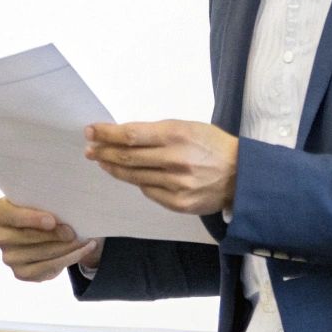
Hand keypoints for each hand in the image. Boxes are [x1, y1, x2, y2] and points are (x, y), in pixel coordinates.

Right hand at [0, 197, 101, 281]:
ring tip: (84, 240)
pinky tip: (82, 250)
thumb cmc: (40, 209)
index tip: (52, 221)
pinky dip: (69, 259)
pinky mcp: (21, 273)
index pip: (11, 216)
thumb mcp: (39, 200)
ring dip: (66, 247)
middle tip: (73, 232)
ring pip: (42, 253)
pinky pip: (48, 268)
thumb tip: (64, 219)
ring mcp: (8, 257)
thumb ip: (45, 204)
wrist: (41, 229)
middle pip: (28, 237)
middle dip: (54, 235)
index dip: (31, 219)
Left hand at [85, 120, 237, 215]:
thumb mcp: (188, 127)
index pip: (130, 135)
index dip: (106, 134)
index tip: (90, 131)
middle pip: (127, 157)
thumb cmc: (212, 145)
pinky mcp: (179, 203)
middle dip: (103, 151)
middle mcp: (174, 160)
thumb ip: (157, 132)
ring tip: (101, 161)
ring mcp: (176, 184)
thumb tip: (123, 136)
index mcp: (176, 134)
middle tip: (89, 148)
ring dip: (113, 168)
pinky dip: (137, 182)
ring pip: (134, 176)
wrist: (243, 175)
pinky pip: (149, 191)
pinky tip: (129, 176)